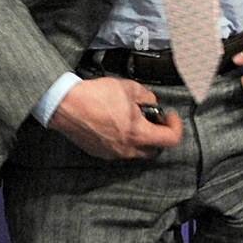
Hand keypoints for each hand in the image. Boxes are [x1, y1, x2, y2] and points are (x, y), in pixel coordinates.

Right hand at [49, 76, 182, 158]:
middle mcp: (127, 149)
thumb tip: (152, 104)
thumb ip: (149, 98)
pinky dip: (126, 140)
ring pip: (138, 151)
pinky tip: (118, 124)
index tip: (169, 116)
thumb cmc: (97, 96)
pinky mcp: (100, 153)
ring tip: (134, 118)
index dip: (175, 126)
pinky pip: (121, 150)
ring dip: (142, 137)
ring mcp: (112, 154)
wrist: (67, 105)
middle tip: (154, 117)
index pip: (171, 140)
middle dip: (159, 134)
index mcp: (138, 134)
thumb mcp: (131, 88)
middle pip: (155, 149)